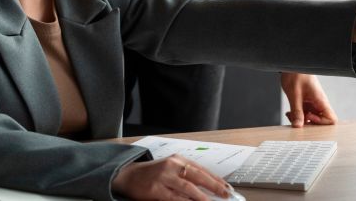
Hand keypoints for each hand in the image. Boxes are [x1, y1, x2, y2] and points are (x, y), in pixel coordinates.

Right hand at [112, 156, 230, 200]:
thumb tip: (207, 189)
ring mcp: (163, 177)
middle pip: (198, 176)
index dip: (216, 179)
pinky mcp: (155, 189)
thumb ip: (186, 176)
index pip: (202, 169)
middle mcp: (171, 165)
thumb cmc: (152, 174)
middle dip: (214, 186)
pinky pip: (174, 198)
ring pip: (188, 188)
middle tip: (226, 194)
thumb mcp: (170, 169)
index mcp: (178, 159)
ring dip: (202, 197)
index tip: (227, 188)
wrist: (128, 175)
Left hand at [280, 73, 336, 126]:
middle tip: (296, 119)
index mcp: (320, 101)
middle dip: (308, 124)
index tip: (308, 117)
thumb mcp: (294, 94)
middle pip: (321, 122)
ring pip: (311, 119)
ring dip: (301, 120)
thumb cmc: (296, 74)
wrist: (292, 65)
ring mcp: (312, 103)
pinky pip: (304, 114)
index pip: (331, 119)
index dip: (321, 123)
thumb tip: (298, 126)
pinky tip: (290, 112)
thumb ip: (297, 111)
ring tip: (290, 115)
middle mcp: (318, 103)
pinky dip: (297, 116)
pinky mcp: (306, 103)